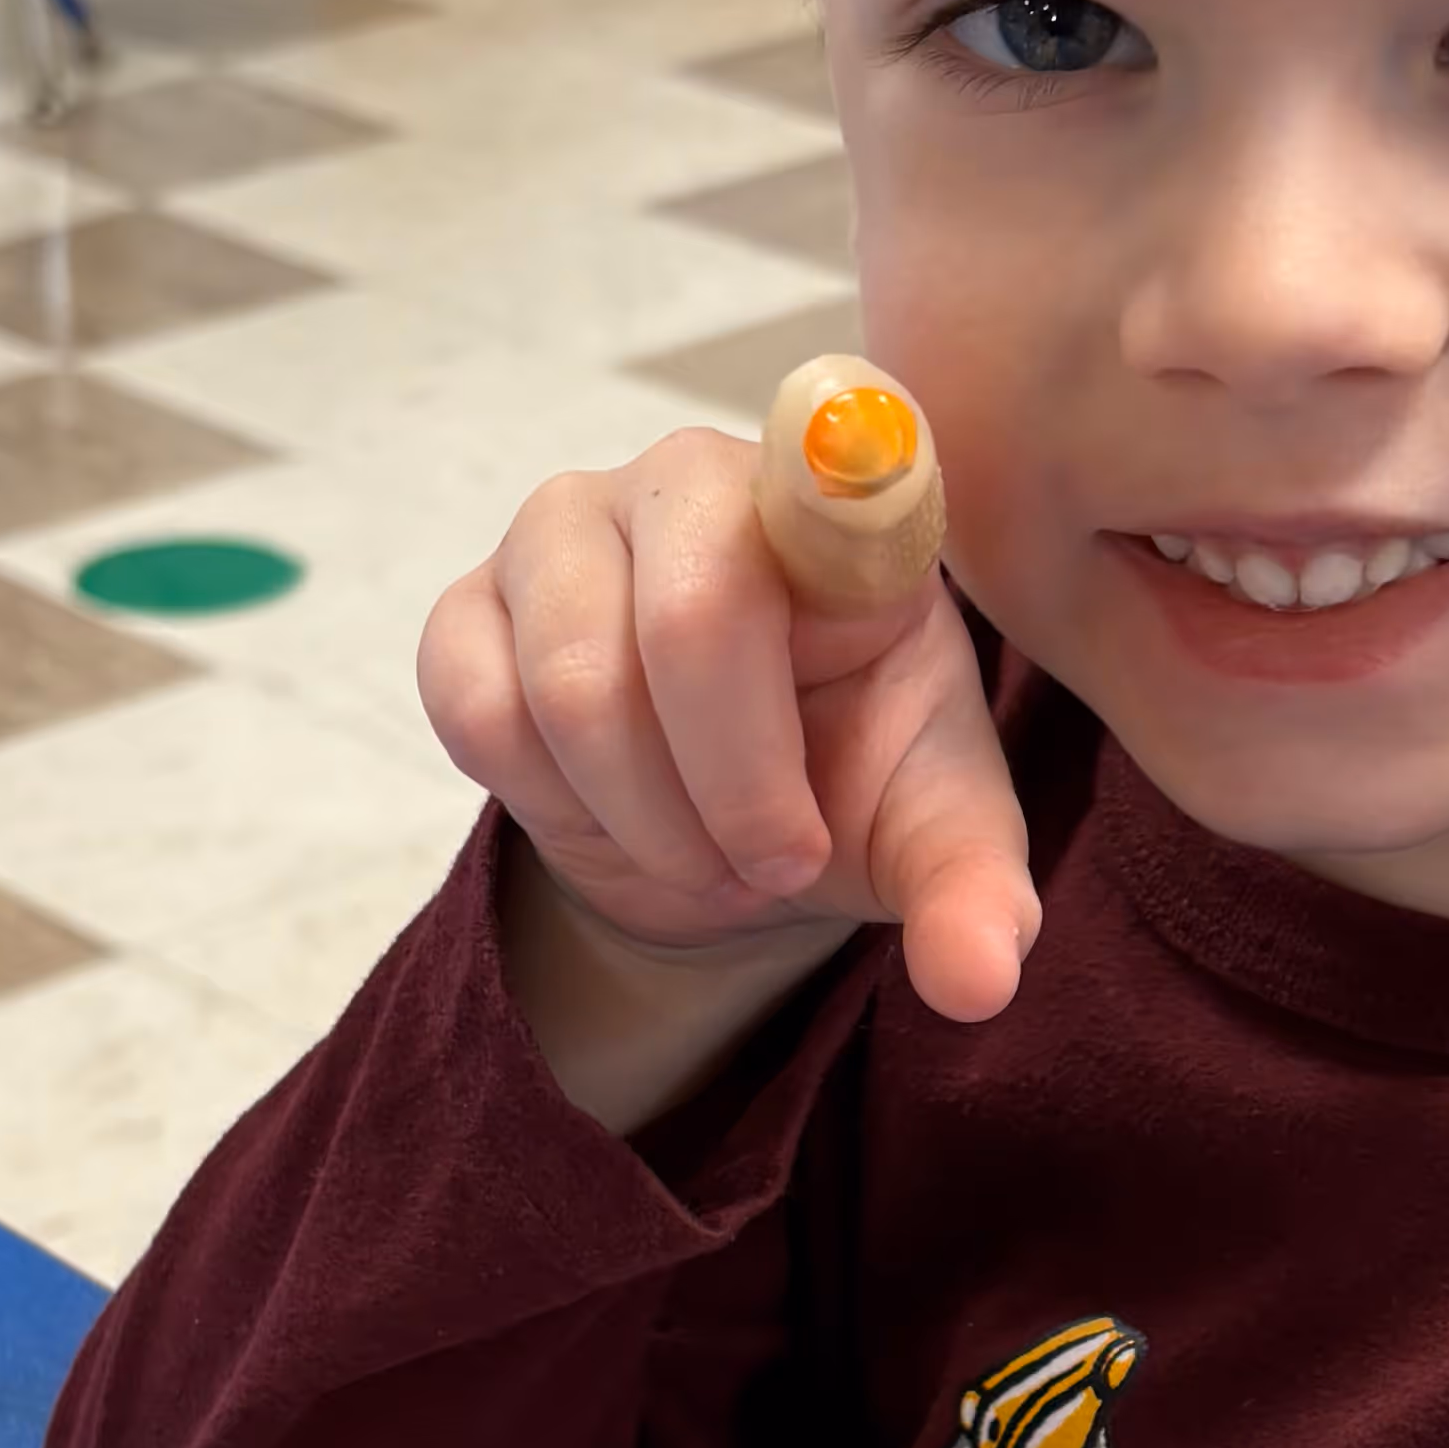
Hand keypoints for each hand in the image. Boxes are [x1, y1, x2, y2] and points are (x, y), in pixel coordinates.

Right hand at [417, 428, 1038, 1111]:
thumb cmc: (844, 786)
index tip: (863, 477)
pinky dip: (549, 804)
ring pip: (576, 686)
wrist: (715, 826)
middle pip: (693, 618)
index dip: (843, 475)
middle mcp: (699, 482)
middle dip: (734, 791)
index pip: (841, 465)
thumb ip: (973, 900)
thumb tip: (979, 982)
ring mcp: (566, 527)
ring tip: (700, 852)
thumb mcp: (931, 843)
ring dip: (648, 821)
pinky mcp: (470, 602)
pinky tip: (606, 808)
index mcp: (841, 519)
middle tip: (774, 867)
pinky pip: (480, 711)